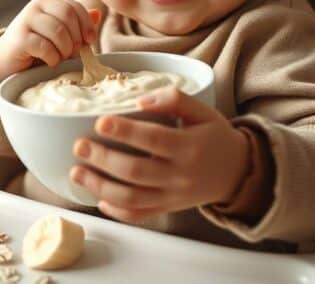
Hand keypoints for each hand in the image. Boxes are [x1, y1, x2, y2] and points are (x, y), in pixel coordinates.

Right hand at [0, 0, 99, 83]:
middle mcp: (36, 6)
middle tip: (72, 53)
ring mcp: (26, 20)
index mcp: (48, 2)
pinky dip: (53, 58)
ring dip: (65, 50)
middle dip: (75, 38)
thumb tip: (97, 13)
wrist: (7, 62)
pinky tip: (49, 62)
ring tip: (60, 58)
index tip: (89, 41)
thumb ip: (78, 26)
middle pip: (68, 15)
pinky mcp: (19, 38)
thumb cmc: (37, 50)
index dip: (86, 24)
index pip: (74, 6)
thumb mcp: (60, 36)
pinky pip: (46, 47)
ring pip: (58, 31)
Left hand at [69, 86, 249, 222]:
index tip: (100, 122)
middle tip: (80, 146)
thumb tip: (141, 101)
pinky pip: (140, 215)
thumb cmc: (214, 136)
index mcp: (189, 147)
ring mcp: (173, 196)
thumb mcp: (203, 111)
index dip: (126, 132)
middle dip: (103, 160)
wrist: (237, 172)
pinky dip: (117, 212)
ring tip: (76, 172)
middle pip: (136, 172)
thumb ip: (175, 100)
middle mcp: (180, 175)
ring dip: (100, 187)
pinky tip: (99, 199)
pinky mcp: (168, 208)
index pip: (154, 139)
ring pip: (132, 199)